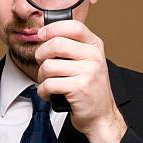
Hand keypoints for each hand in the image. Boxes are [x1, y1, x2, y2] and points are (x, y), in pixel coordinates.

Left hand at [35, 20, 127, 142]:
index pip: (73, 26)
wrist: (101, 116)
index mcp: (95, 46)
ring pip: (49, 66)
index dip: (52, 28)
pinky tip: (48, 93)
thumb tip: (45, 34)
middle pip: (56, 44)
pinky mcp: (79, 88)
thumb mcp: (88, 63)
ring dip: (41, 77)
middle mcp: (94, 56)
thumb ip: (72, 48)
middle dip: (41, 55)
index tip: (41, 35)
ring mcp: (88, 72)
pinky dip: (43, 91)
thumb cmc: (89, 89)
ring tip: (47, 82)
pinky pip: (49, 84)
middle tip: (42, 64)